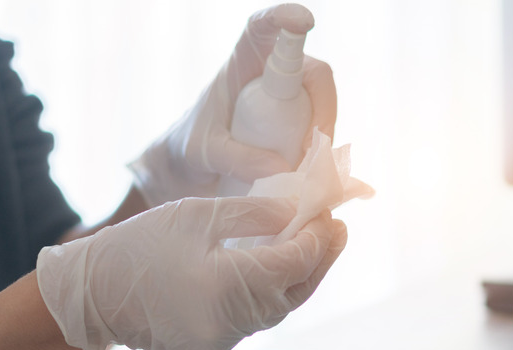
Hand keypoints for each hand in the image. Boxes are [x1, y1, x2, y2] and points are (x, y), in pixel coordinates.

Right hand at [36, 197, 346, 349]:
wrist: (91, 294)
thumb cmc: (136, 248)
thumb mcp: (197, 215)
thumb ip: (253, 213)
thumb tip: (293, 212)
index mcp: (232, 286)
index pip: (297, 261)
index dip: (318, 236)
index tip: (328, 212)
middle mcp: (234, 321)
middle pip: (296, 290)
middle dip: (321, 258)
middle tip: (336, 230)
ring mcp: (224, 338)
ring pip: (279, 308)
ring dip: (298, 277)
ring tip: (312, 247)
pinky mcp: (212, 343)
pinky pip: (255, 318)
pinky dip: (272, 293)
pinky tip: (274, 270)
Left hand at [128, 3, 337, 206]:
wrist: (189, 168)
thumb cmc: (189, 148)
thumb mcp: (206, 153)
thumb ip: (237, 159)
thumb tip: (282, 168)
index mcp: (240, 64)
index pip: (262, 29)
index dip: (284, 18)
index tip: (304, 22)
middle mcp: (269, 75)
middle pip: (311, 71)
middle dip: (322, 103)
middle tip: (312, 144)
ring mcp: (285, 99)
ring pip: (321, 101)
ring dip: (324, 130)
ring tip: (309, 164)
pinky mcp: (293, 123)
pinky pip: (319, 126)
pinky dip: (321, 146)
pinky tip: (311, 169)